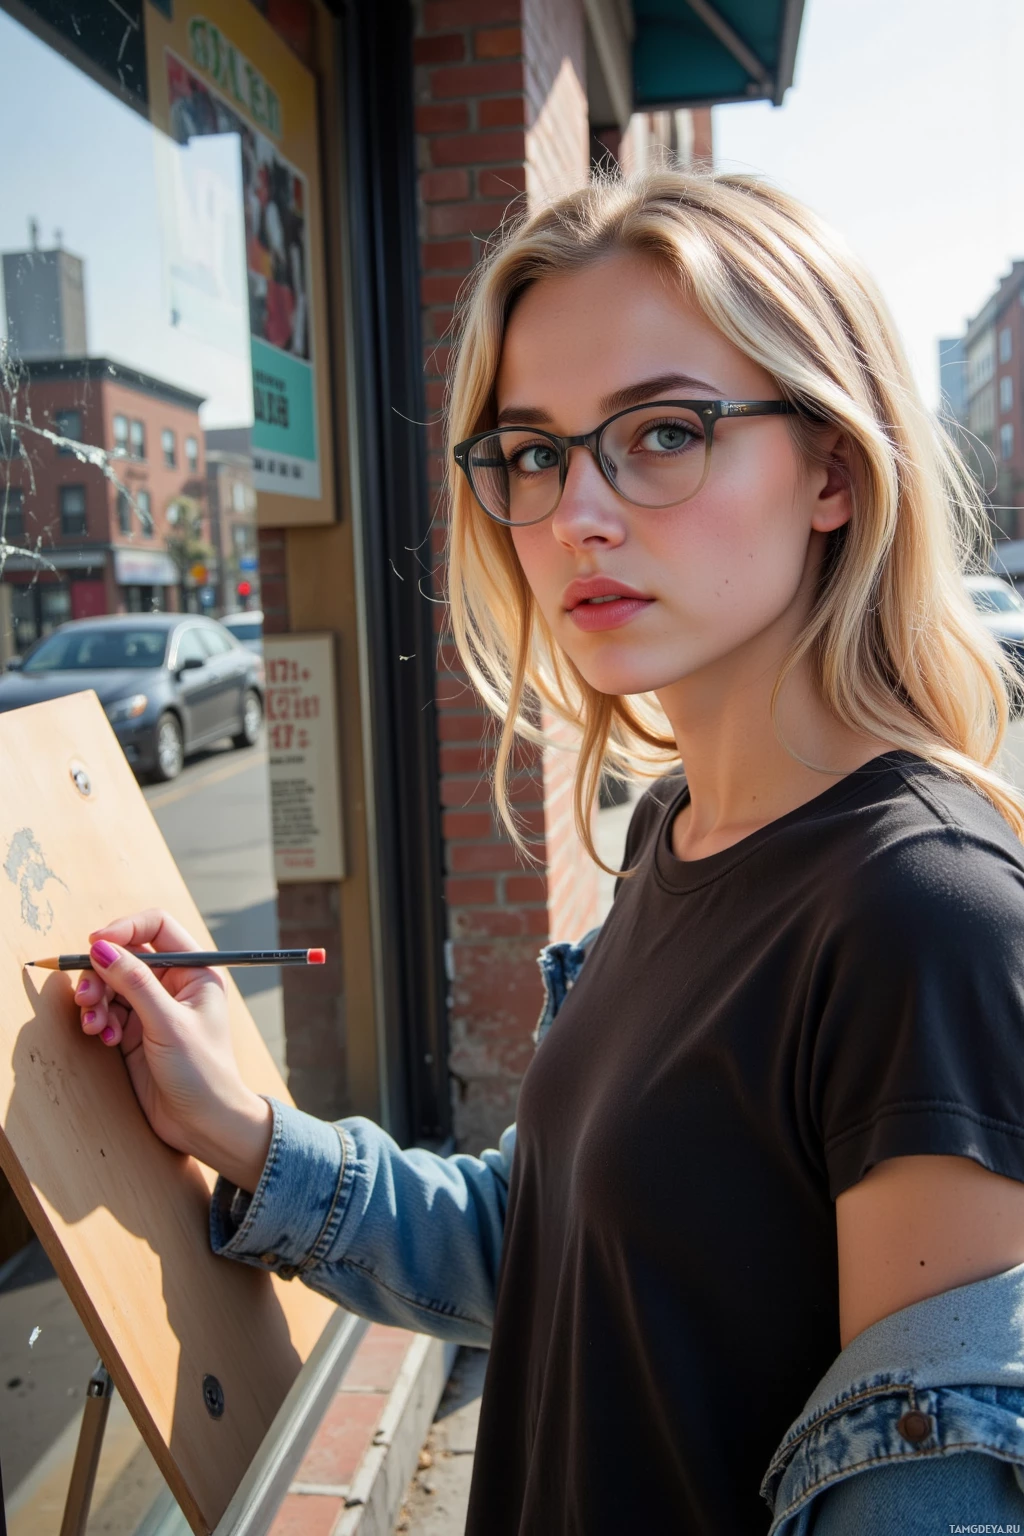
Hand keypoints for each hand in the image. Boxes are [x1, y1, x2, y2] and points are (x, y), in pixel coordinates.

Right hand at [74, 909, 272, 1192]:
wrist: (205, 1125)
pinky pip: (107, 1011)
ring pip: (111, 984)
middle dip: (102, 973)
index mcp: (195, 970)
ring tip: (95, 1026)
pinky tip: (103, 1039)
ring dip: (96, 1000)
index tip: (95, 943)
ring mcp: (153, 1008)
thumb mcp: (168, 1024)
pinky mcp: (135, 1031)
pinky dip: (99, 1021)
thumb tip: (102, 948)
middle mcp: (174, 984)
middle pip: (126, 956)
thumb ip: (135, 983)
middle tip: (88, 997)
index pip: (156, 926)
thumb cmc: (203, 1073)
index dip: (124, 928)